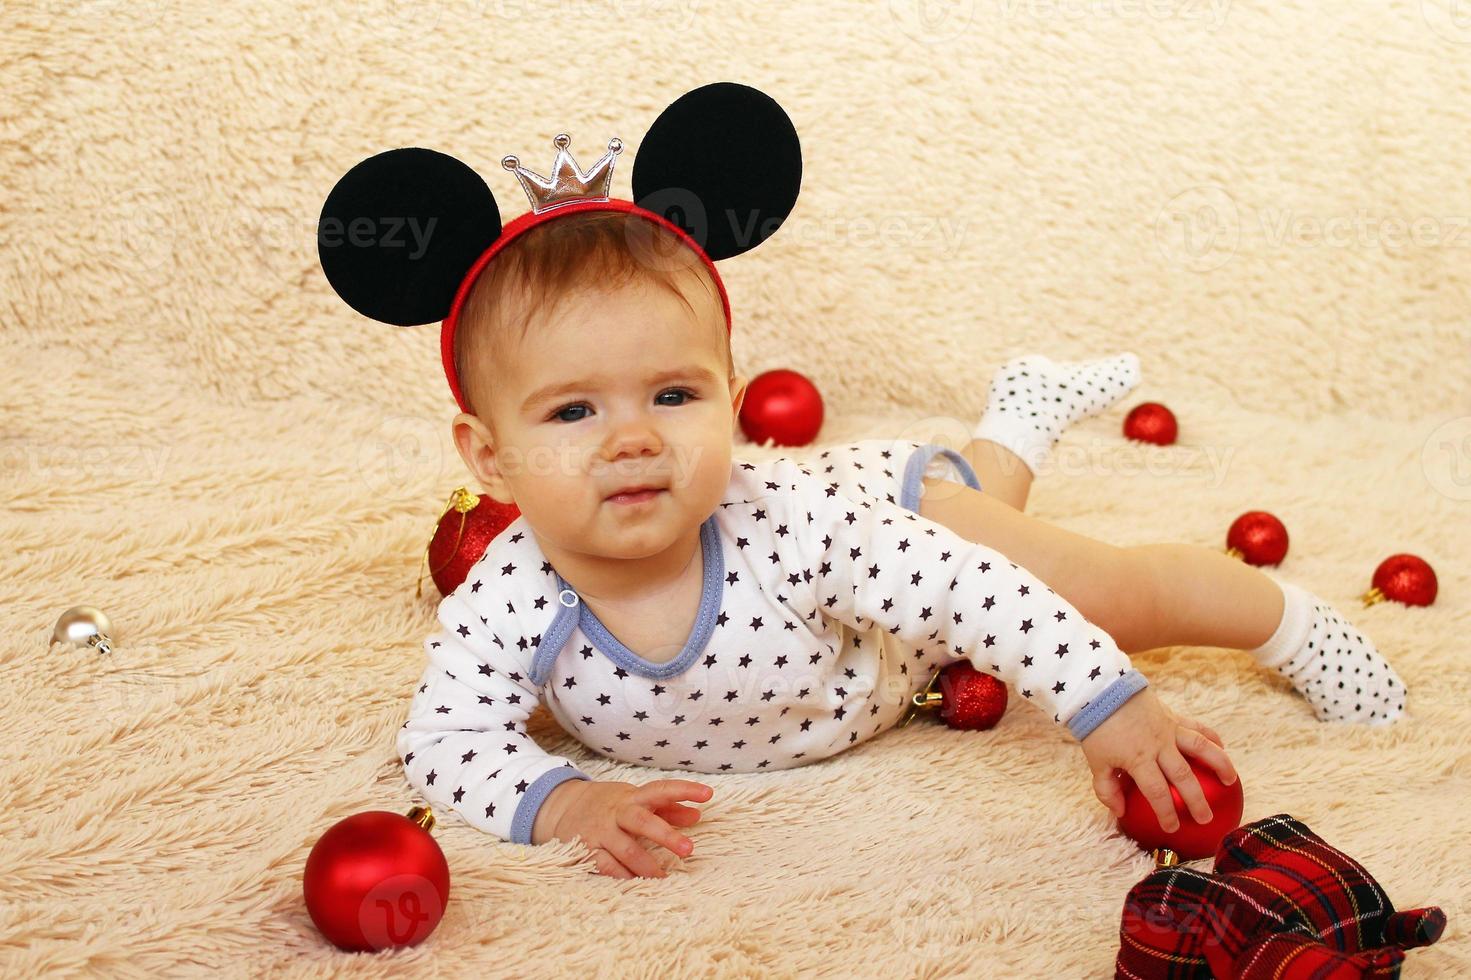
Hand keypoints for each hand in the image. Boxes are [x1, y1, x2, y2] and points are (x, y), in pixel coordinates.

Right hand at [536, 778, 712, 878]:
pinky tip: (637, 884)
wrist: (562, 808)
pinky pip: (607, 867)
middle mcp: (617, 812)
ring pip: (626, 850)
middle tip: (688, 849)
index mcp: (633, 798)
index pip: (661, 789)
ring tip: (664, 878)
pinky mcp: (587, 850)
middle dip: (666, 835)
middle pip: (643, 821)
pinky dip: (623, 876)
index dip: (684, 790)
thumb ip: (668, 808)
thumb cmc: (610, 805)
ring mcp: (601, 832)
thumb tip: (697, 815)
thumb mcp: (637, 801)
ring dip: (647, 866)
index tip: (708, 794)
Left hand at [1080, 685, 1236, 832]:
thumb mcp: (1096, 762)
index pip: (1156, 792)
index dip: (1166, 812)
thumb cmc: (1096, 729)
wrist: (1100, 690)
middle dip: (1196, 800)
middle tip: (1205, 818)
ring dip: (1218, 764)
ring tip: (1231, 781)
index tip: (1172, 828)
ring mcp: (1168, 729)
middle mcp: (1158, 746)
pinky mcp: (1172, 716)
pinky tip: (1222, 747)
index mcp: (1138, 759)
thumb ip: (1106, 789)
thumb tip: (1119, 812)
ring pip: (1200, 748)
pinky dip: (1211, 736)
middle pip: (1183, 776)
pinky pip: (1196, 727)